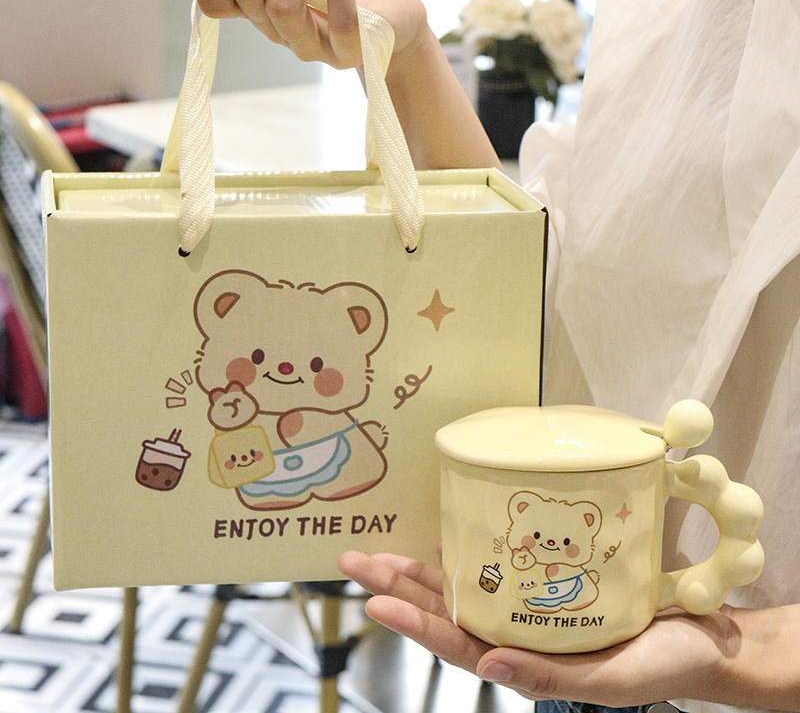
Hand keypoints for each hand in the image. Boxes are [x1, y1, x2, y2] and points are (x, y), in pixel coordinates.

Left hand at [338, 551, 737, 707]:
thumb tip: (489, 663)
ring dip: (417, 571)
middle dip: (396, 586)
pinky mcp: (546, 582)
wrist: (701, 638)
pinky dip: (466, 554)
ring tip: (378, 553)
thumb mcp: (610, 679)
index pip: (456, 642)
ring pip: (460, 588)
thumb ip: (549, 676)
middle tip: (353, 561)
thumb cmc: (661, 665)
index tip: (374, 599)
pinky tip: (443, 539)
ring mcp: (526, 608)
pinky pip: (496, 567)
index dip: (414, 621)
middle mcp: (515, 633)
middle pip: (444, 609)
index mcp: (524, 661)